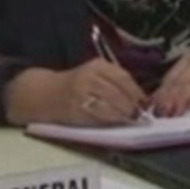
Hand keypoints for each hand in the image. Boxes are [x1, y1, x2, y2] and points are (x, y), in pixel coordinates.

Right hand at [3, 59, 146, 125]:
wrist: (43, 94)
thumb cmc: (74, 86)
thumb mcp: (93, 75)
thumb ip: (114, 82)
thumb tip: (141, 100)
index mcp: (96, 65)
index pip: (123, 78)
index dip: (137, 92)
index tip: (146, 103)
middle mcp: (88, 77)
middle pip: (119, 92)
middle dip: (133, 106)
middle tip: (141, 115)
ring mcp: (80, 94)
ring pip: (111, 105)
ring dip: (125, 115)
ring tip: (132, 120)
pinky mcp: (75, 110)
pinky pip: (99, 117)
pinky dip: (111, 120)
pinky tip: (116, 123)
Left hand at [150, 51, 189, 116]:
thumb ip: (182, 95)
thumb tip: (156, 108)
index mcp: (189, 63)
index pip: (167, 79)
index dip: (155, 94)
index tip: (144, 108)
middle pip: (176, 82)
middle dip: (164, 99)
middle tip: (153, 113)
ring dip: (177, 101)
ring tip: (167, 114)